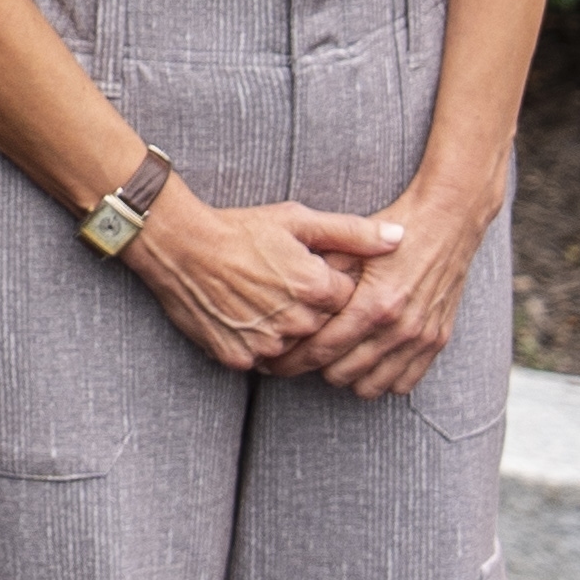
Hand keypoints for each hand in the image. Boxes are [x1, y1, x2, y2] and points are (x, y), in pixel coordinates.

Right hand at [117, 182, 390, 377]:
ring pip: (293, 347)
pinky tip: (246, 318)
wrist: (178, 245)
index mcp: (316, 288)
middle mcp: (296, 321)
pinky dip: (257, 343)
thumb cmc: (240, 228)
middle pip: (321, 327)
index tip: (306, 272)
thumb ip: (354, 233)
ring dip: (285, 331)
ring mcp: (267, 342)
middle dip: (308, 311)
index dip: (328, 285)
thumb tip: (400, 236)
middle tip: (281, 287)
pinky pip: (261, 359)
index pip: (345, 301)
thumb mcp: (298, 220)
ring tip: (263, 302)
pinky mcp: (239, 357)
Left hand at [277, 166, 495, 399]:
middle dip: (315, 368)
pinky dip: (381, 378)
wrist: (447, 223)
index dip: (292, 361)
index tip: (275, 363)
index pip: (322, 350)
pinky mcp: (438, 341)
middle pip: (342, 374)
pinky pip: (404, 383)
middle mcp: (400, 328)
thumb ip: (318, 273)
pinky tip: (367, 360)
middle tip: (300, 356)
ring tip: (333, 358)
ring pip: (372, 386)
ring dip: (348, 376)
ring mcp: (421, 338)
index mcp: (374, 303)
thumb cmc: (394, 231)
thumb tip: (284, 301)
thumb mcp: (348, 244)